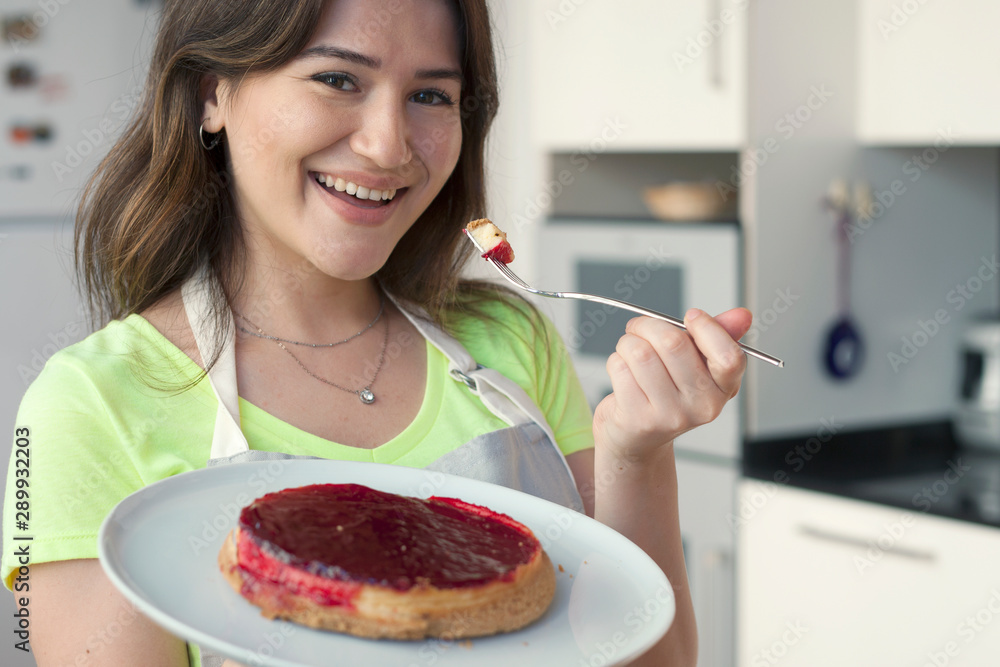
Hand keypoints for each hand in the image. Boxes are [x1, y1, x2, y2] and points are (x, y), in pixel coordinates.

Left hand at [593, 307, 750, 461]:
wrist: (638, 436)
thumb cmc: (668, 391)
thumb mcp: (698, 364)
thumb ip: (719, 336)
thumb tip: (742, 315)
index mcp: (724, 388)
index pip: (729, 356)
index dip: (707, 327)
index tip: (691, 316)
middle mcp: (702, 406)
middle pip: (673, 343)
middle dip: (649, 326)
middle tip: (641, 328)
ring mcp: (671, 415)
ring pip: (641, 352)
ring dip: (628, 342)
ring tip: (630, 350)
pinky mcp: (639, 418)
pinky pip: (620, 368)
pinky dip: (616, 361)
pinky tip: (624, 373)